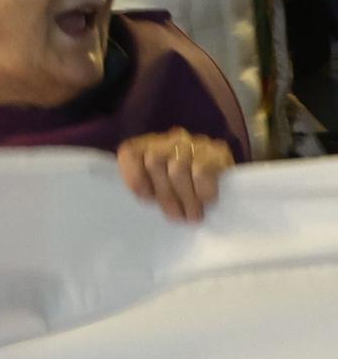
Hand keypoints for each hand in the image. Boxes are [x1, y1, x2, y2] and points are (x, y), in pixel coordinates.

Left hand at [116, 128, 232, 222]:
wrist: (229, 181)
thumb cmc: (186, 191)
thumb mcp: (161, 190)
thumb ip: (148, 190)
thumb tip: (147, 202)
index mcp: (147, 146)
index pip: (129, 153)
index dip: (134, 176)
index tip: (146, 199)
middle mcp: (168, 141)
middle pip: (154, 161)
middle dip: (165, 194)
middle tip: (176, 217)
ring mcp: (192, 143)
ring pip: (178, 168)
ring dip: (185, 197)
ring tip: (192, 216)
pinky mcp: (216, 151)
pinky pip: (203, 170)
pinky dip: (202, 189)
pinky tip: (206, 202)